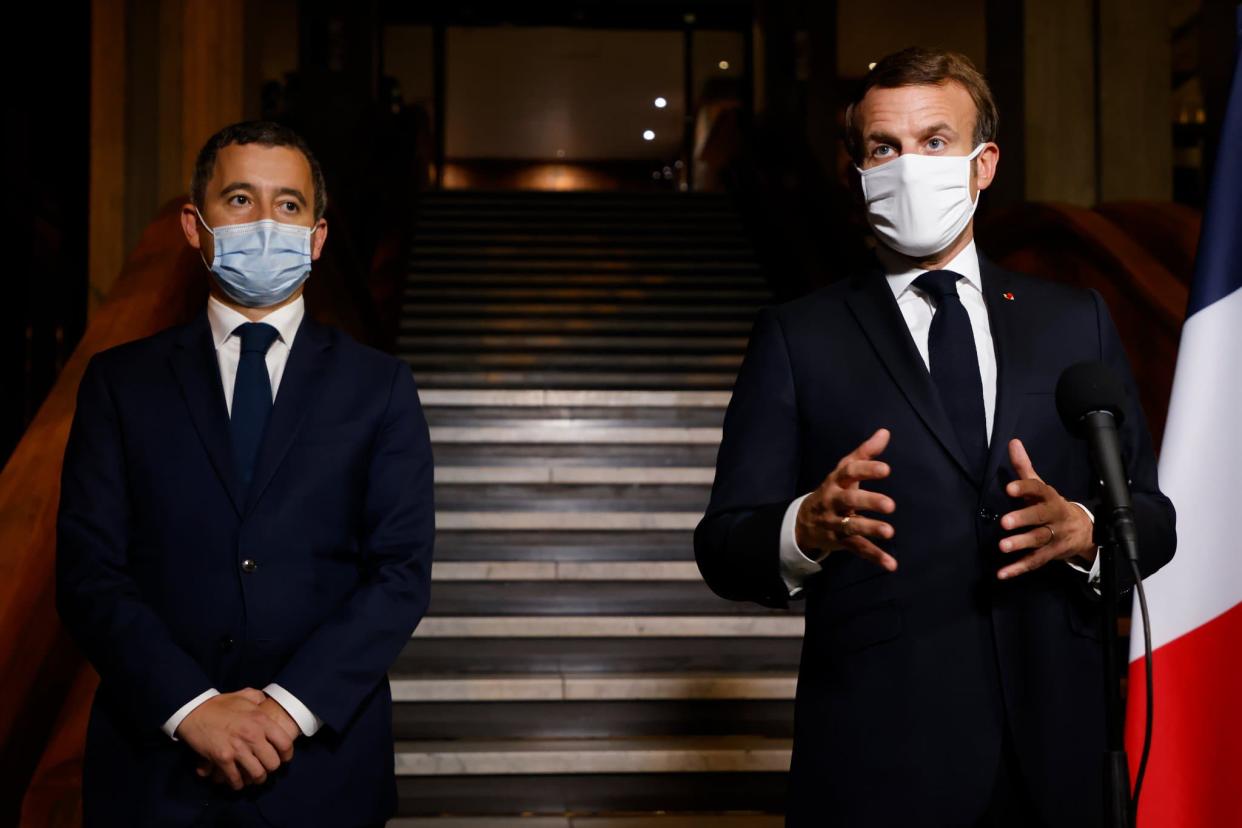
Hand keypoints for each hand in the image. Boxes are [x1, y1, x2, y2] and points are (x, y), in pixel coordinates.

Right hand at [176, 688, 294, 789]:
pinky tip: (238, 781)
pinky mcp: (222, 759)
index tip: (283, 758)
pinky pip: (236, 779)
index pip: (285, 743)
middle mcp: (252, 735)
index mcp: (261, 720)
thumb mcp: (244, 695)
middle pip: (273, 763)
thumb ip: (258, 698)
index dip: (287, 754)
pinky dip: (238, 783)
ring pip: (257, 774)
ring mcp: (237, 748)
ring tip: (254, 776)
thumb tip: (266, 701)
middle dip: (271, 768)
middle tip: (266, 767)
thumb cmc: (219, 704)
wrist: (193, 711)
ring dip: (256, 778)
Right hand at [795, 428, 896, 570]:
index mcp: (836, 481)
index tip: (886, 469)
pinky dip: (874, 557)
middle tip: (890, 504)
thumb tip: (885, 432)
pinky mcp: (840, 542)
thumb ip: (865, 453)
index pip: (849, 472)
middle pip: (849, 500)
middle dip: (868, 502)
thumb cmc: (833, 490)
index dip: (866, 470)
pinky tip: (892, 565)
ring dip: (870, 529)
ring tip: (889, 532)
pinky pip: (857, 549)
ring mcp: (835, 523)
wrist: (804, 520)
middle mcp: (834, 501)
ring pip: (852, 526)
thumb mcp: (844, 470)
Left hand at [997, 439, 1096, 579]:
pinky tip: (1002, 573)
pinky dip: (1018, 569)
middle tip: (1004, 522)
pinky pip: (1034, 562)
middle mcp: (1054, 517)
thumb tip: (1013, 442)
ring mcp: (1054, 537)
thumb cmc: (1052, 505)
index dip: (1025, 489)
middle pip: (1040, 518)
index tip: (1009, 489)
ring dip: (1021, 544)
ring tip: (1002, 546)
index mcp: (1050, 498)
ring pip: (1038, 541)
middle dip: (1023, 519)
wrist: (1084, 531)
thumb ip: (1024, 467)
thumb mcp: (1040, 487)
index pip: (1039, 490)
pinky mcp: (1050, 555)